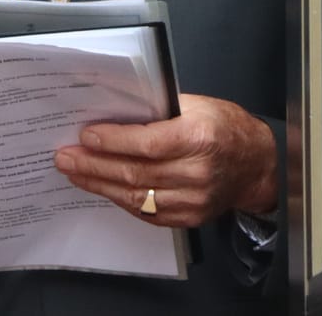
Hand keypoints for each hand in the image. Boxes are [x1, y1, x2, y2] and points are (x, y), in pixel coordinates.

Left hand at [53, 94, 277, 226]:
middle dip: (93, 165)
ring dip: (99, 184)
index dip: (113, 141)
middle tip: (64, 157)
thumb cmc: (224, 127)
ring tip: (73, 172)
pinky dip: (120, 199)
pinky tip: (101, 187)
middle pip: (136, 172)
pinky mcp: (190, 217)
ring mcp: (194, 200)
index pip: (148, 143)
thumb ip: (156, 109)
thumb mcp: (195, 105)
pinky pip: (147, 213)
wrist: (257, 164)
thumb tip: (111, 107)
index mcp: (200, 138)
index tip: (85, 136)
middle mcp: (198, 172)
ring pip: (137, 196)